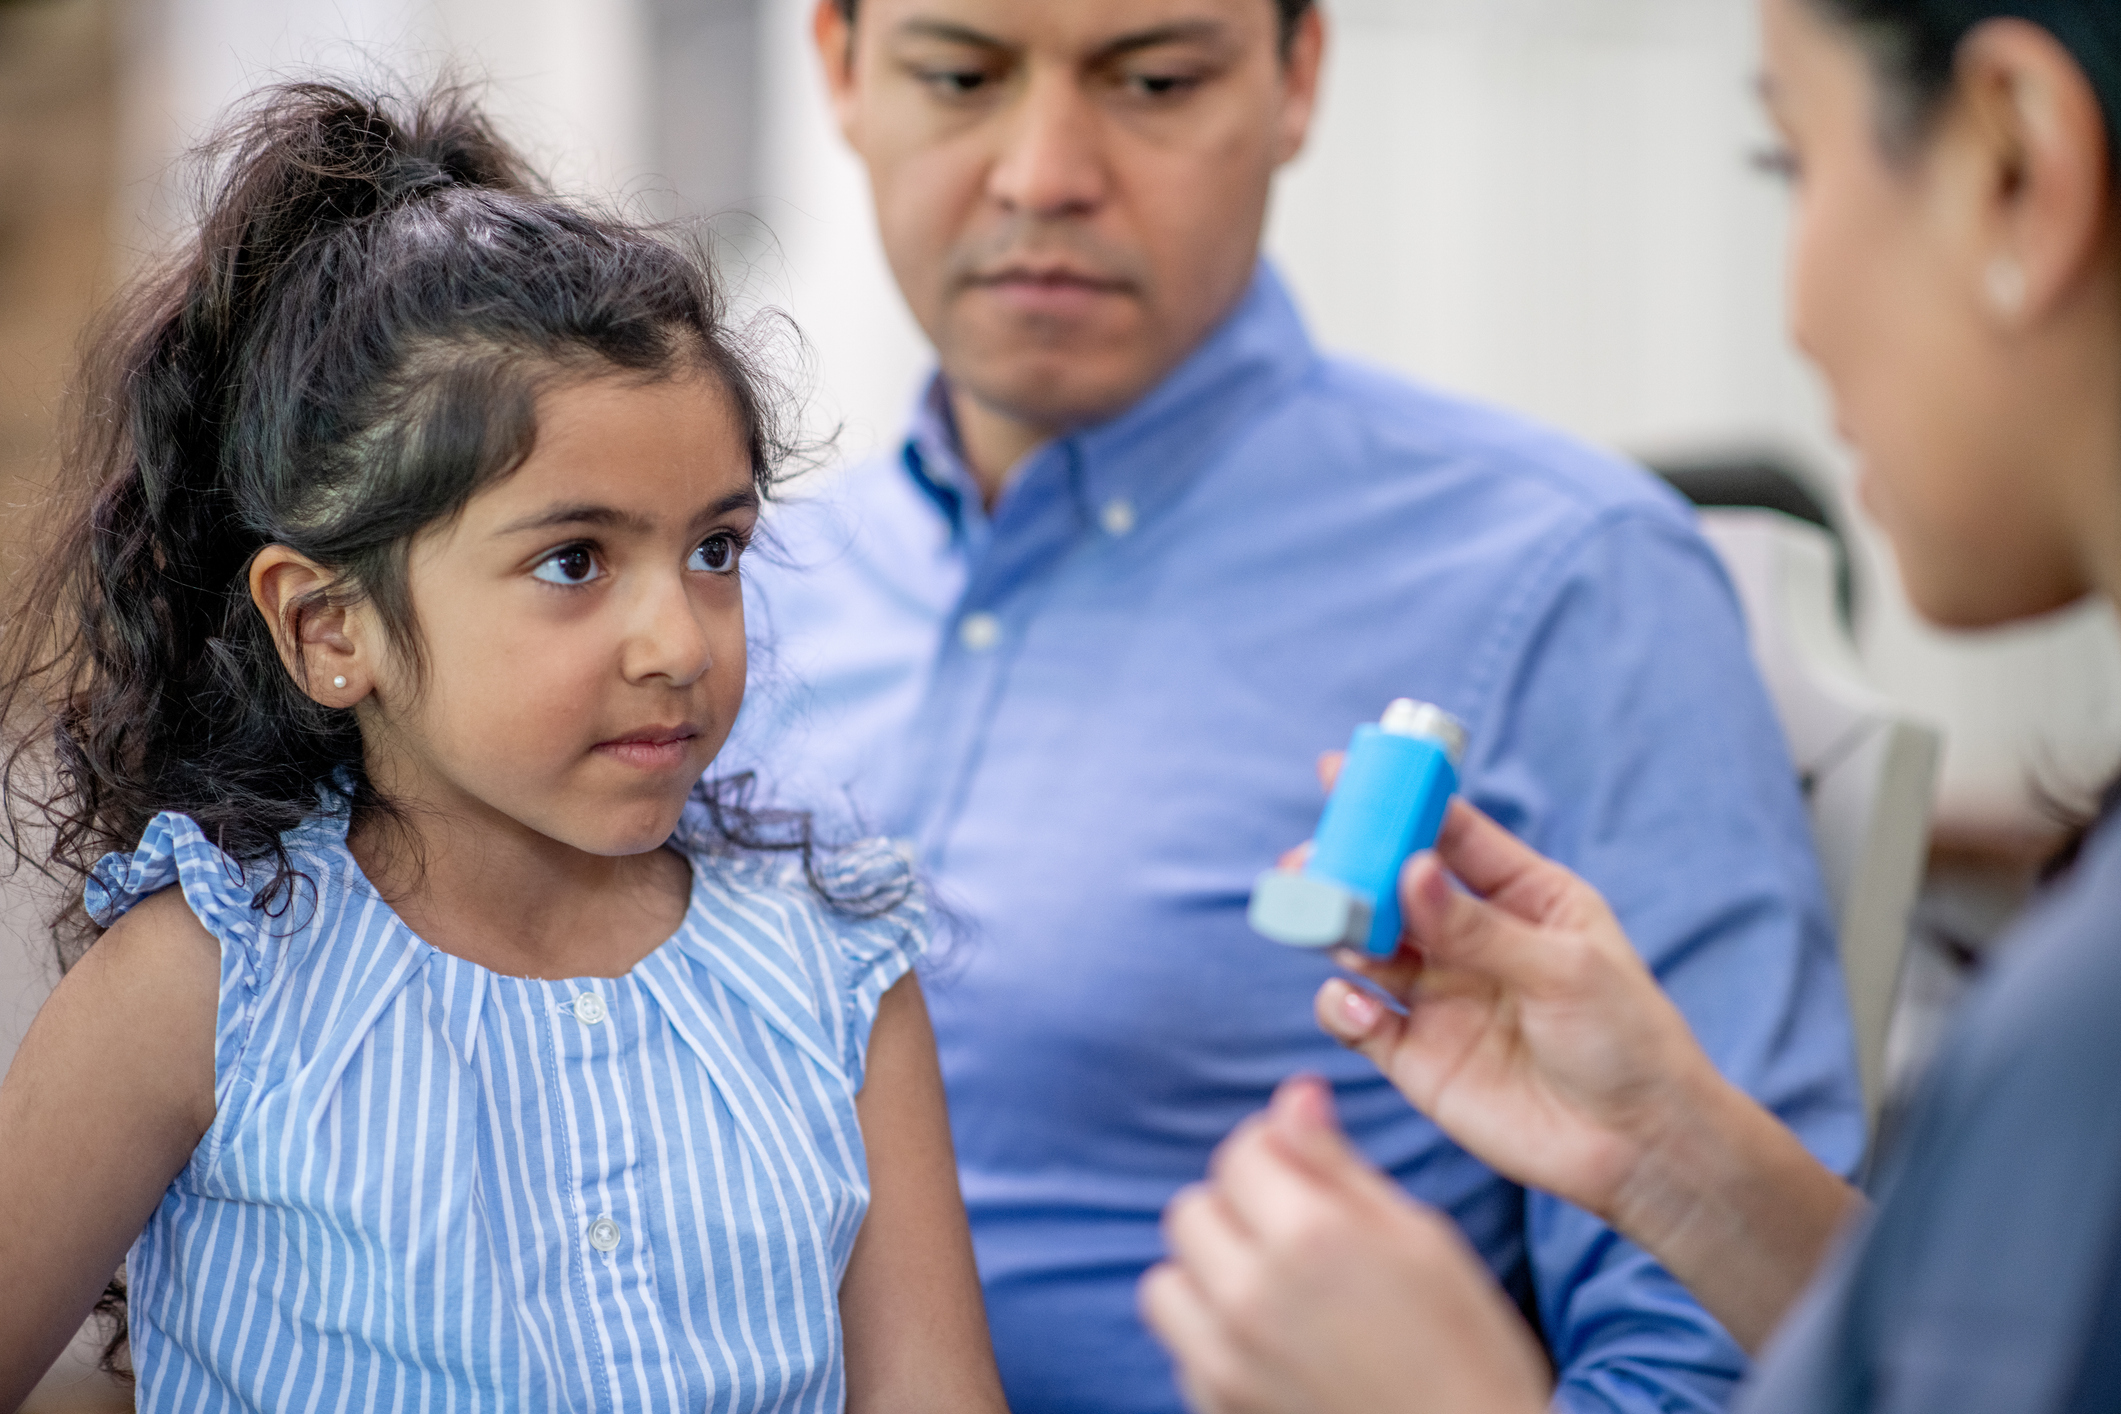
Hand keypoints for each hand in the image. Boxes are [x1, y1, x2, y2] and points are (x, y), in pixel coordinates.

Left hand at [1140, 1077, 1549, 1413]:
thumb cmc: (1469, 1351)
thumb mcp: (1421, 1240)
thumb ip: (1340, 1165)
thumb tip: (1295, 1093)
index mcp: (1311, 1236)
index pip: (1240, 1153)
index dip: (1274, 1152)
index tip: (1304, 1172)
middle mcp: (1251, 1295)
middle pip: (1192, 1212)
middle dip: (1236, 1211)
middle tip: (1293, 1236)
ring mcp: (1225, 1362)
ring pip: (1167, 1283)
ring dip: (1208, 1276)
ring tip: (1270, 1293)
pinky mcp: (1216, 1410)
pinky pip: (1181, 1350)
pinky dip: (1210, 1338)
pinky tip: (1270, 1347)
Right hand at [1298, 777, 1858, 1351]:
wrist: (1639, 1147)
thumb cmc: (1625, 1041)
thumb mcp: (1563, 968)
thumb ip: (1479, 926)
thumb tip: (1410, 870)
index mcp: (1521, 896)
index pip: (1450, 834)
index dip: (1398, 801)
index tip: (1343, 771)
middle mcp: (1471, 939)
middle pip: (1391, 887)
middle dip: (1348, 869)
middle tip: (1314, 862)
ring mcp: (1439, 995)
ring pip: (1364, 946)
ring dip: (1338, 931)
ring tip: (1330, 926)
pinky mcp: (1415, 1055)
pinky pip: (1356, 1018)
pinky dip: (1342, 1004)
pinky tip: (1357, 1003)